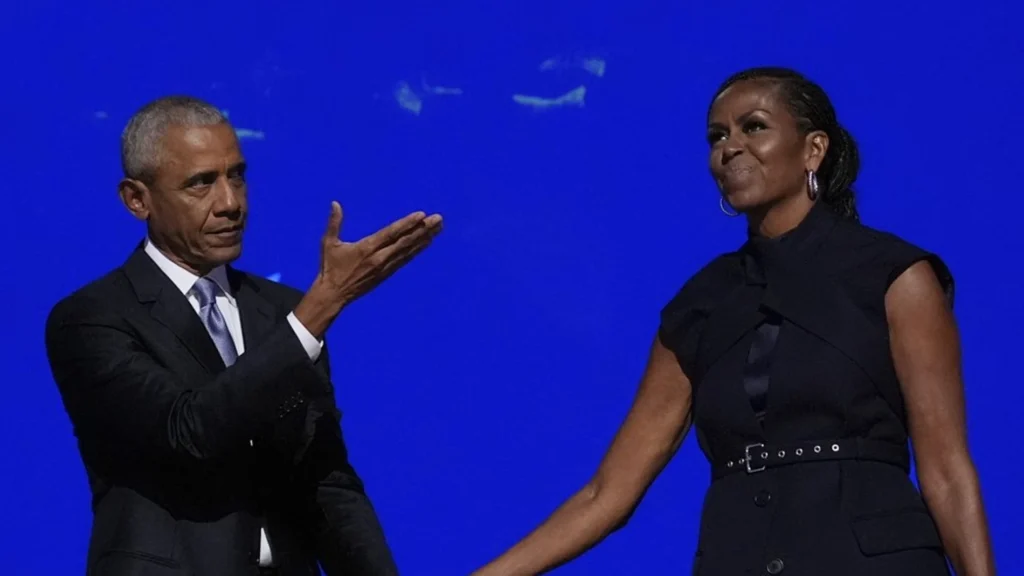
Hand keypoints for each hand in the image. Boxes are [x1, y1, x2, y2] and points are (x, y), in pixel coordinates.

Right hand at [316, 201, 441, 305]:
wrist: (333, 295)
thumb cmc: (329, 267)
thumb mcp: (328, 243)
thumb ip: (334, 223)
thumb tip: (335, 203)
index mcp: (367, 248)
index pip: (391, 233)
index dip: (407, 224)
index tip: (422, 215)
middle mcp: (380, 257)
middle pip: (406, 241)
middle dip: (423, 229)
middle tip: (439, 218)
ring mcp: (385, 267)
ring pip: (409, 250)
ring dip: (425, 238)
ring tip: (438, 228)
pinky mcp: (387, 274)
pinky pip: (405, 259)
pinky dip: (417, 250)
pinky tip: (427, 242)